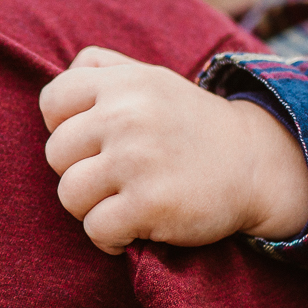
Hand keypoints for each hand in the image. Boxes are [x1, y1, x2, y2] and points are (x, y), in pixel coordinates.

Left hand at [38, 46, 307, 255]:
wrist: (255, 164)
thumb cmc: (190, 125)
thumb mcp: (153, 79)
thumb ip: (105, 68)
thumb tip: (61, 74)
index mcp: (124, 83)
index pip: (52, 102)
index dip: (65, 128)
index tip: (96, 143)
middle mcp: (127, 116)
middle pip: (56, 154)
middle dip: (80, 171)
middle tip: (117, 177)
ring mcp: (137, 160)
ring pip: (69, 195)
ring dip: (92, 208)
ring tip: (123, 203)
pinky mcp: (149, 204)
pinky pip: (96, 230)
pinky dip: (111, 239)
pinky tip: (133, 229)